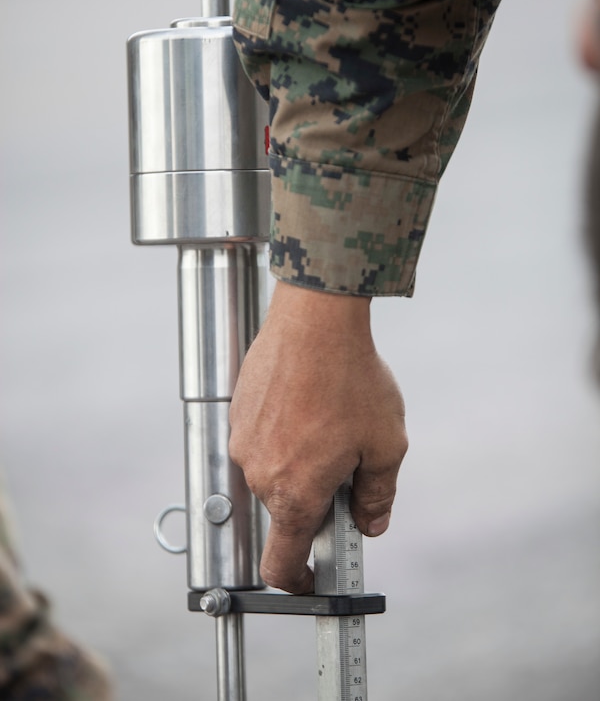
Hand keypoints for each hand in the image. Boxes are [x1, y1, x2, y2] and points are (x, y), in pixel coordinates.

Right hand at [229, 280, 407, 593]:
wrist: (315, 319)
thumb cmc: (352, 379)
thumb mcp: (386, 444)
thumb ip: (378, 496)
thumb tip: (371, 522)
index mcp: (296, 493)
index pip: (281, 563)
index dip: (298, 579)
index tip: (313, 575)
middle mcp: (261, 473)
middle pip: (285, 510)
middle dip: (315, 499)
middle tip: (348, 465)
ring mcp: (245, 441)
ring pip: (274, 472)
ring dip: (299, 462)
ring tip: (330, 421)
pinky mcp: (239, 412)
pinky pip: (263, 439)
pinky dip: (284, 434)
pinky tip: (310, 402)